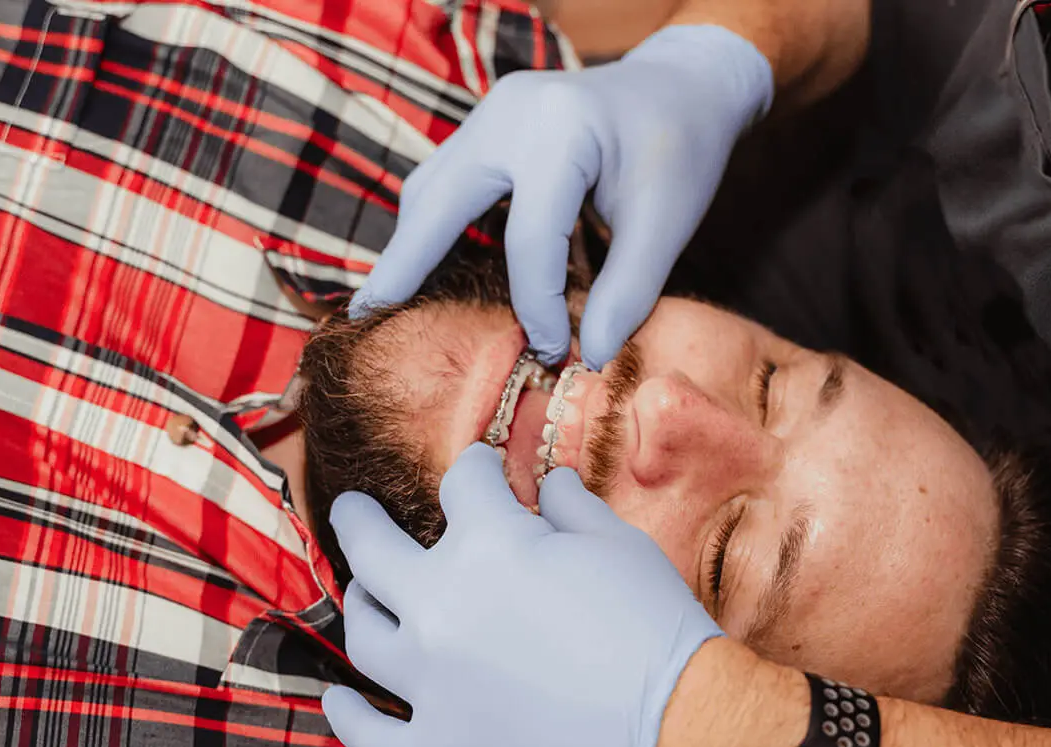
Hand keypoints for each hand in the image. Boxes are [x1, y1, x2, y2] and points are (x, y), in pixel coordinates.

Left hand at [322, 444, 723, 746]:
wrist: (679, 738)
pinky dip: (349, 714)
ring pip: (366, 635)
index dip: (476, 470)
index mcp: (488, 544)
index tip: (482, 472)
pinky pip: (372, 734)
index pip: (463, 484)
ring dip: (359, 607)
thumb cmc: (658, 631)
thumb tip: (549, 485)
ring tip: (360, 596)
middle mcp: (440, 606)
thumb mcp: (622, 547)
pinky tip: (337, 697)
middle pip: (374, 550)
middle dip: (360, 520)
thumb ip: (571, 509)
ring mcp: (429, 684)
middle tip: (352, 509)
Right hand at [351, 25, 772, 369]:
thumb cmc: (682, 150)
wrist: (683, 85)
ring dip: (411, 245)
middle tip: (367, 319)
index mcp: (561, 130)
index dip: (535, 303)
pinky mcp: (488, 122)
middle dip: (404, 264)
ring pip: (430, 185)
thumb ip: (629, 291)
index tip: (551, 351)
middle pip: (439, 200)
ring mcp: (492, 112)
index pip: (528, 236)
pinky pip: (445, 176)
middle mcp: (511, 112)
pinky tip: (426, 270)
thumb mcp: (668, 222)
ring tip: (387, 304)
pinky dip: (431, 224)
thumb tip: (587, 358)